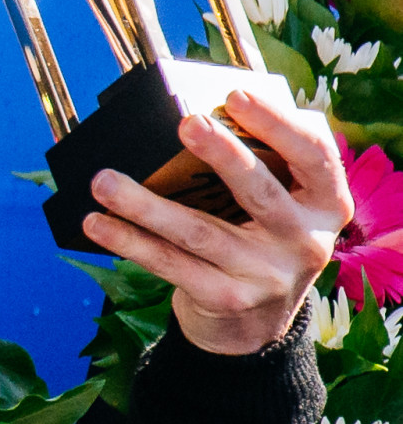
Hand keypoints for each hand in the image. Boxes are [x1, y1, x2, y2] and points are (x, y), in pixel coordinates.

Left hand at [84, 73, 346, 358]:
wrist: (255, 328)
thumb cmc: (260, 243)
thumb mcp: (283, 209)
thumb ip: (264, 166)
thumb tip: (206, 111)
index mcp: (326, 205)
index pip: (316, 156)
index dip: (279, 124)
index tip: (236, 96)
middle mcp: (304, 241)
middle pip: (261, 191)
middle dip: (223, 154)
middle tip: (186, 123)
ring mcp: (266, 274)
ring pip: (200, 232)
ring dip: (145, 205)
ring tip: (104, 181)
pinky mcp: (227, 299)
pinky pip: (169, 264)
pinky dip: (128, 241)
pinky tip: (97, 222)